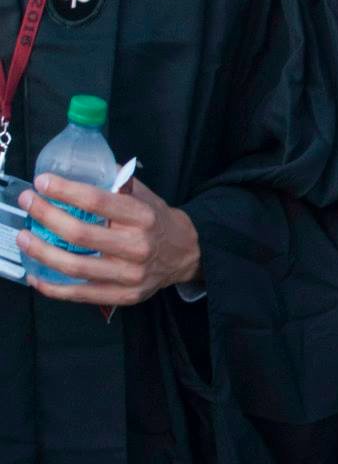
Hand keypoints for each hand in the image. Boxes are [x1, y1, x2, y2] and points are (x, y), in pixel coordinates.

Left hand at [17, 176, 199, 307]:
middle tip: (28, 203)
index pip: (97, 201)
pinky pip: (80, 294)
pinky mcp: (123, 295)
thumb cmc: (159, 222)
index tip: (43, 183)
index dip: (66, 191)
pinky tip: (36, 275)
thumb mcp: (146, 196)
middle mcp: (137, 246)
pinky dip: (53, 286)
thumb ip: (117, 183)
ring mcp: (129, 274)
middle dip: (46, 216)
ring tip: (24, 238)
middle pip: (79, 234)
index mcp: (143, 216)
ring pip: (75, 267)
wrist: (186, 254)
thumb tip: (82, 168)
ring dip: (41, 252)